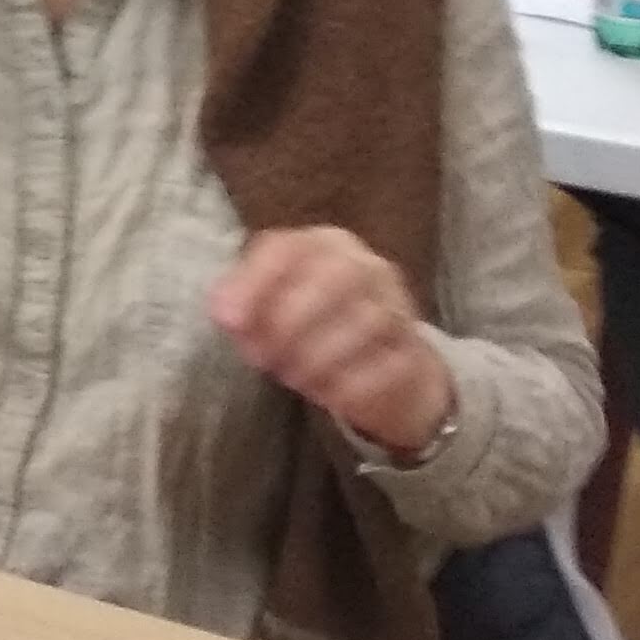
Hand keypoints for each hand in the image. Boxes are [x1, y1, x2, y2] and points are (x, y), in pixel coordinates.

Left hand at [209, 226, 455, 461]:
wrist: (389, 370)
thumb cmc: (316, 327)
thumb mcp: (274, 309)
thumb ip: (245, 304)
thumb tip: (224, 312)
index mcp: (324, 245)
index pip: (288, 248)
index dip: (254, 282)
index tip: (228, 321)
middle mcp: (367, 267)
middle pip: (336, 275)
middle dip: (290, 319)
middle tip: (262, 356)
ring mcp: (399, 308)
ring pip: (367, 320)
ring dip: (319, 355)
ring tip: (292, 377)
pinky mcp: (416, 355)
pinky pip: (389, 366)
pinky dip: (352, 384)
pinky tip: (328, 394)